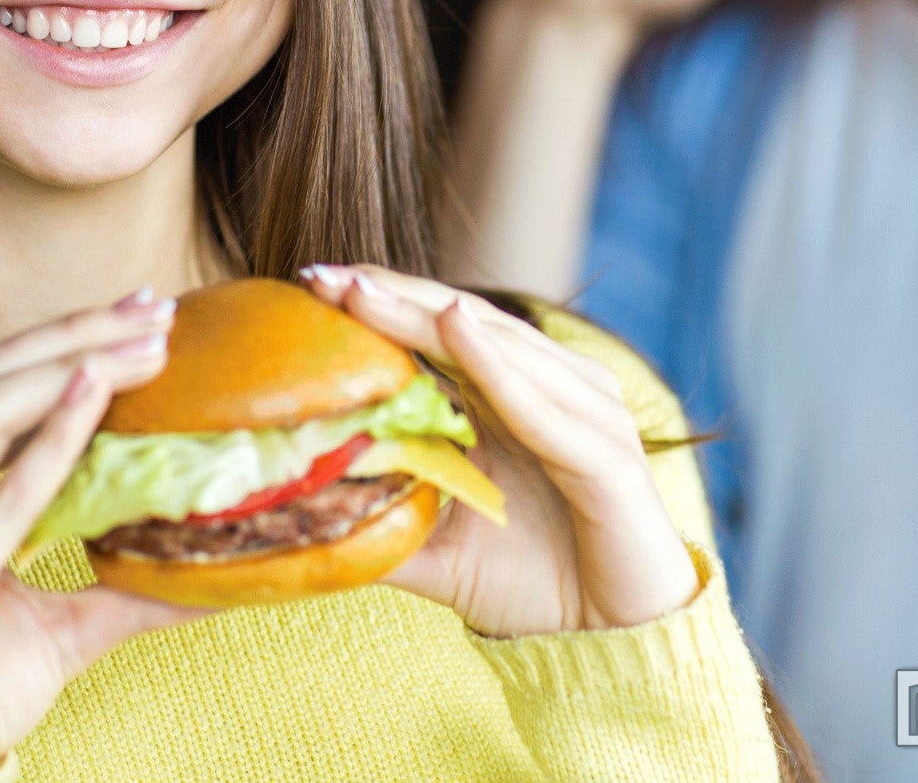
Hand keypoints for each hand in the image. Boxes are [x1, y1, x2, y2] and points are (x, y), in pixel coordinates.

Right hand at [0, 292, 206, 778]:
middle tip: (157, 309)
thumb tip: (213, 575)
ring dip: (70, 363)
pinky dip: (49, 438)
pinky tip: (94, 397)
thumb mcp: (56, 630)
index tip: (137, 312)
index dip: (58, 337)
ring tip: (147, 345)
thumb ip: (123, 592)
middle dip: (74, 331)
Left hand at [299, 264, 698, 637]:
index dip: (380, 304)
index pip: (441, 330)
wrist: (616, 642)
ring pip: (496, 350)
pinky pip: (541, 404)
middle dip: (388, 296)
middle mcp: (555, 386)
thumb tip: (300, 513)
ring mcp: (587, 411)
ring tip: (363, 291)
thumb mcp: (438, 551)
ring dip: (427, 316)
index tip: (310, 283)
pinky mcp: (608, 453)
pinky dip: (496, 366)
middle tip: (320, 275)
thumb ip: (385, 521)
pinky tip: (453, 327)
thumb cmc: (534, 581)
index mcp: (515, 395)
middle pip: (462, 322)